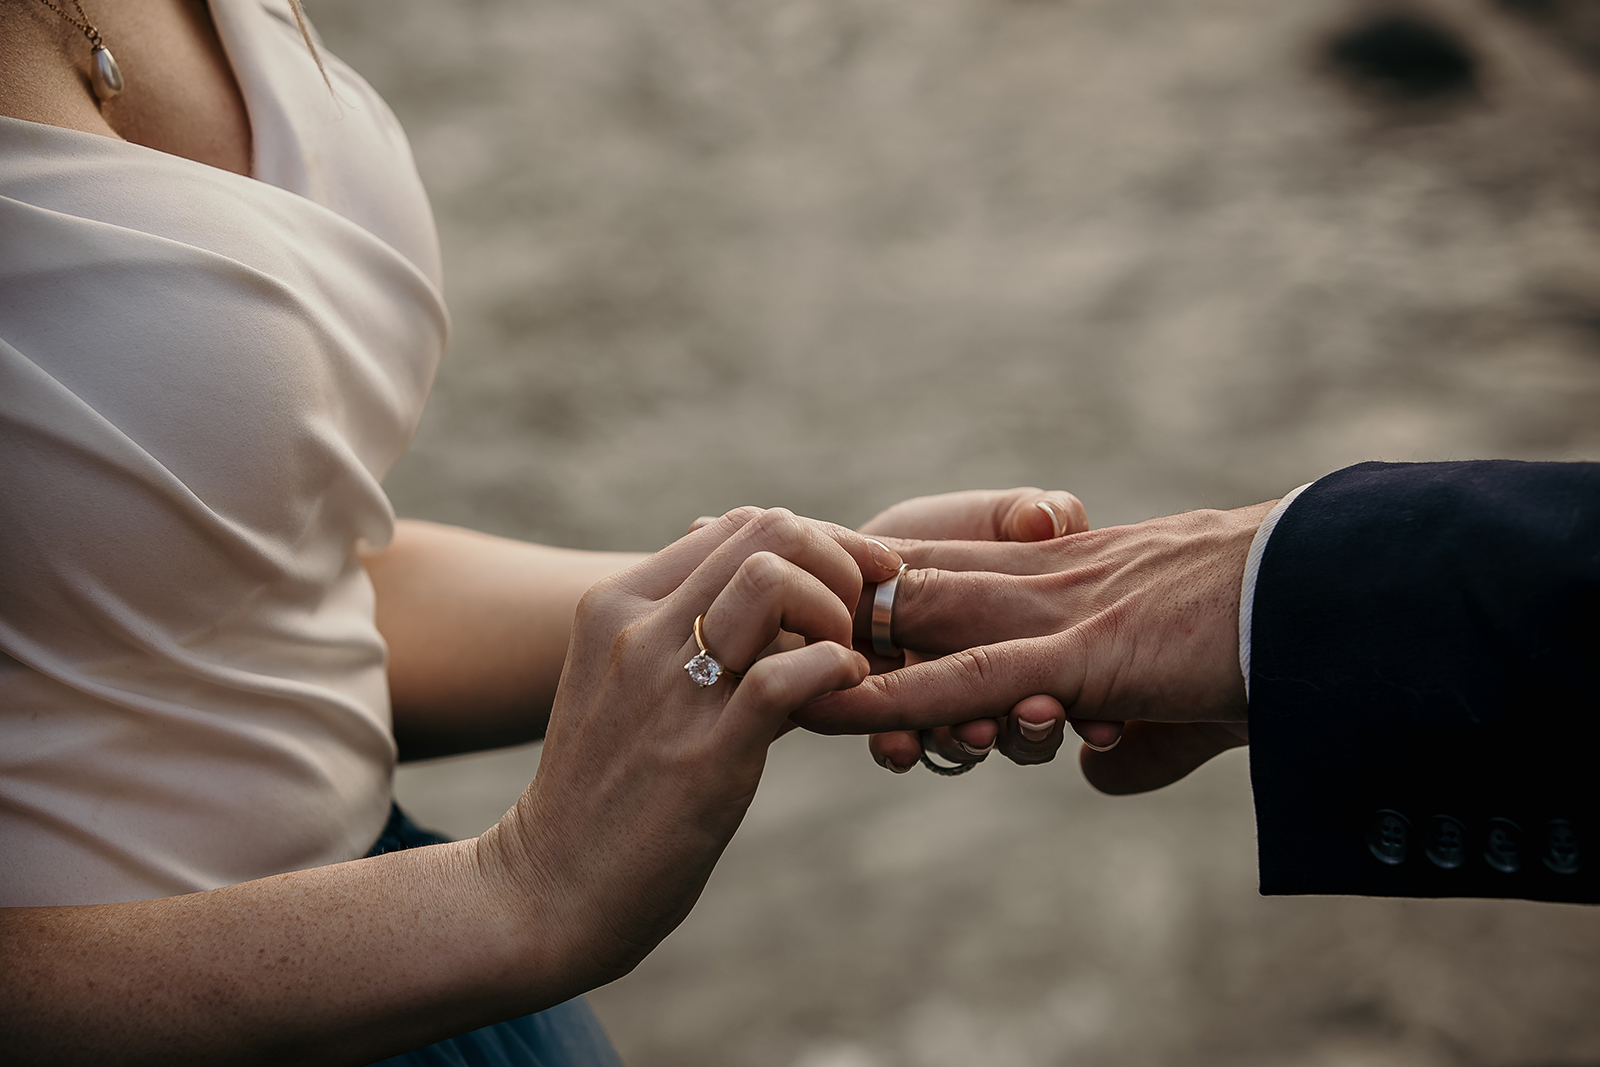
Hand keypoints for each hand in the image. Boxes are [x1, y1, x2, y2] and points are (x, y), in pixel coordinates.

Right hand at [478, 507, 899, 989]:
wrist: (548, 887)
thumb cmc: (605, 788)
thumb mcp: (628, 684)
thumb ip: (690, 631)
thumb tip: (779, 593)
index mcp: (617, 603)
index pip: (740, 524)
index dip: (816, 543)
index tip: (852, 584)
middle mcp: (636, 630)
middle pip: (769, 534)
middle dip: (837, 565)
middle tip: (853, 623)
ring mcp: (667, 688)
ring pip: (774, 580)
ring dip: (835, 610)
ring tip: (842, 658)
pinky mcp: (703, 754)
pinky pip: (790, 674)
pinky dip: (838, 668)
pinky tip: (844, 692)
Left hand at [795, 502, 1273, 791]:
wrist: (1327, 600)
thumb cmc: (1262, 640)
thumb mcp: (1179, 702)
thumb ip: (1127, 734)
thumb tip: (1096, 773)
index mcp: (1062, 574)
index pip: (947, 570)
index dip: (877, 590)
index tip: (811, 609)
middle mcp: (1043, 581)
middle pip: (910, 588)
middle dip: (835, 617)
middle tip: (758, 637)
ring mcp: (1054, 612)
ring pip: (920, 626)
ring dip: (845, 655)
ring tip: (771, 681)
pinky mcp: (1079, 652)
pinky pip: (964, 676)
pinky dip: (895, 696)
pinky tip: (837, 708)